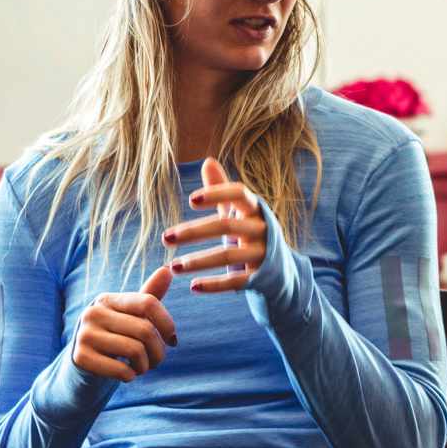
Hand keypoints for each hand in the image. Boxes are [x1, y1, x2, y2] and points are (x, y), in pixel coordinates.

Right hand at [71, 265, 176, 381]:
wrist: (81, 368)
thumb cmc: (113, 339)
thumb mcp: (130, 318)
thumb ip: (149, 297)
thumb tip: (168, 269)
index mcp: (108, 300)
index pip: (148, 303)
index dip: (167, 323)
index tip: (172, 340)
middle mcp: (94, 313)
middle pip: (145, 330)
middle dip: (159, 351)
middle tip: (155, 361)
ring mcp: (85, 334)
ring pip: (136, 351)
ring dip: (145, 366)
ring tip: (141, 367)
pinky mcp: (81, 358)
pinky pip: (121, 370)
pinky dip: (131, 376)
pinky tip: (127, 375)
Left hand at [163, 159, 268, 294]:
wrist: (281, 270)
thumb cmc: (252, 233)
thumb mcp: (240, 211)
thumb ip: (222, 188)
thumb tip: (207, 161)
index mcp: (255, 208)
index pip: (238, 193)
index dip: (216, 194)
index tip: (190, 200)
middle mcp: (261, 229)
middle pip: (226, 226)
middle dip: (193, 232)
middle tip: (165, 238)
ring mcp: (262, 254)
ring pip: (228, 256)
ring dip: (198, 261)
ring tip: (173, 266)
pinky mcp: (260, 277)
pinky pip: (235, 281)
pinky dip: (214, 285)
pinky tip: (193, 286)